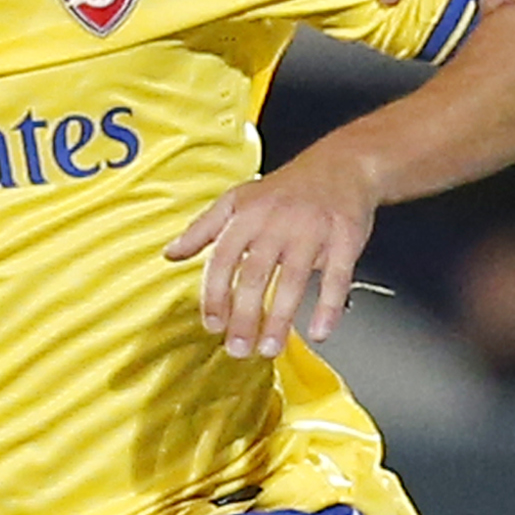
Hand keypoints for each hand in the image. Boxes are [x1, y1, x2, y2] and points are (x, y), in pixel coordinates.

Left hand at [165, 146, 377, 358]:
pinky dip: (327, 307)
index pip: (222, 259)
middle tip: (238, 349)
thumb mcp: (238, 200)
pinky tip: (319, 331)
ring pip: (292, 280)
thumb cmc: (286, 189)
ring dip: (280, 319)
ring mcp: (311, 230)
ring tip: (270, 348)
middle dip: (244, 317)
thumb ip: (203, 229)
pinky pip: (336, 277)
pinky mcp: (344, 239)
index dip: (214, 295)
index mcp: (247, 215)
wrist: (341, 165)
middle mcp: (276, 222)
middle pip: (254, 275)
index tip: (212, 324)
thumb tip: (171, 254)